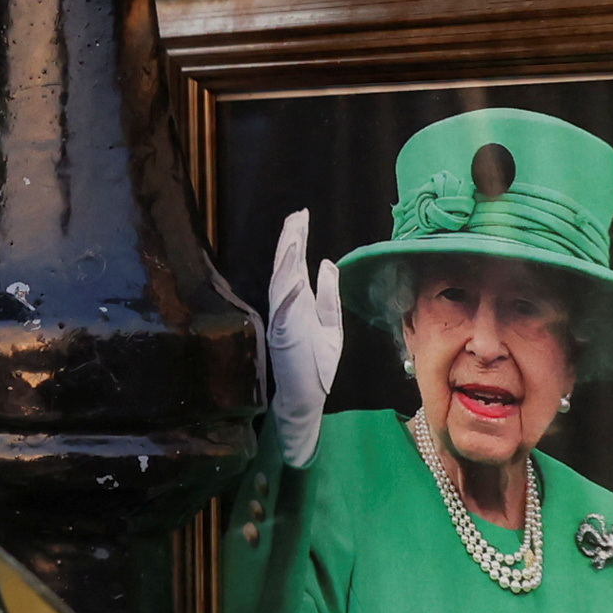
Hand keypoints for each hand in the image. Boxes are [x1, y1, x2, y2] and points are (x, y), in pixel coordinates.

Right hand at [264, 210, 337, 470]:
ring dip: (287, 258)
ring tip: (293, 233)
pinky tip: (292, 270)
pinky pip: (284, 307)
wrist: (308, 398)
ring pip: (282, 281)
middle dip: (290, 240)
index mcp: (297, 303)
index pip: (295, 265)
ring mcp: (283, 320)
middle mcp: (286, 307)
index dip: (296, 240)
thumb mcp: (331, 324)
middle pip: (286, 267)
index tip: (301, 216)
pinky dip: (286, 288)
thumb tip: (328, 263)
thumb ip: (328, 295)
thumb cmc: (317, 365)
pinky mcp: (283, 334)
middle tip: (297, 215)